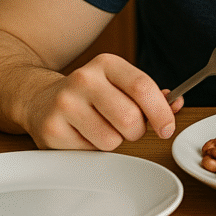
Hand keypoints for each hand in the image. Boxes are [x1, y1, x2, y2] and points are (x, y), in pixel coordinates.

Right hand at [20, 53, 184, 150]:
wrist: (39, 98)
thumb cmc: (91, 94)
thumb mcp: (119, 84)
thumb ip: (150, 94)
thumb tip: (176, 104)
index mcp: (107, 63)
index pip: (142, 87)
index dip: (161, 112)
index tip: (167, 127)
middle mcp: (84, 79)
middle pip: (130, 118)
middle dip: (137, 131)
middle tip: (128, 128)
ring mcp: (65, 103)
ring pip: (111, 140)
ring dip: (114, 141)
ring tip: (101, 128)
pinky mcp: (51, 129)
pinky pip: (90, 152)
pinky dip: (93, 149)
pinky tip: (82, 134)